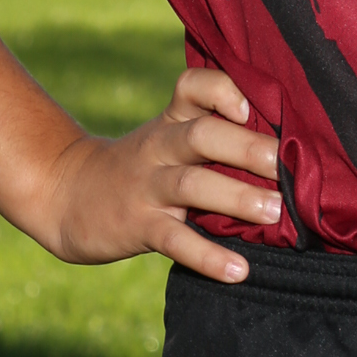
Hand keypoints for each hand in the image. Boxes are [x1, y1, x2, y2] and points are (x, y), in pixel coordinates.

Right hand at [32, 69, 280, 283]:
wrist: (65, 194)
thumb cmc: (139, 166)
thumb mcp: (167, 137)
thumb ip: (216, 134)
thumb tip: (291, 152)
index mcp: (172, 120)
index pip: (193, 86)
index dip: (222, 91)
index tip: (252, 108)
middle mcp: (160, 146)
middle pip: (202, 135)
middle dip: (247, 148)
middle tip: (286, 166)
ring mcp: (147, 186)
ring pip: (192, 185)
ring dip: (237, 197)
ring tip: (275, 212)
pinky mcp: (138, 225)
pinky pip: (175, 240)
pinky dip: (208, 256)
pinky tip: (239, 270)